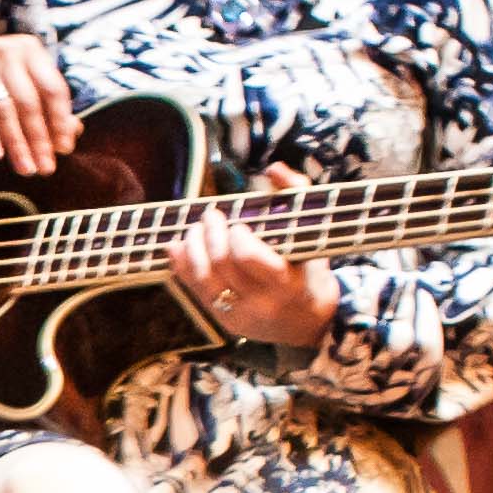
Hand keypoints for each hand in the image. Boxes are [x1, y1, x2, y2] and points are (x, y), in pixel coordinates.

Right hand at [0, 36, 79, 173]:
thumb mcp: (11, 85)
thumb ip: (41, 104)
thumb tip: (74, 133)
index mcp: (29, 49)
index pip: (54, 88)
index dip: (60, 121)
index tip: (63, 150)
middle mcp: (7, 49)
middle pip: (30, 101)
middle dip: (39, 139)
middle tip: (45, 168)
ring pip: (4, 108)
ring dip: (16, 143)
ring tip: (25, 169)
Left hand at [166, 167, 338, 347]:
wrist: (309, 324)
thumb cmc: (309, 270)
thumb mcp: (314, 235)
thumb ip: (298, 195)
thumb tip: (274, 168)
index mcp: (287, 283)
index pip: (248, 259)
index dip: (236, 238)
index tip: (238, 224)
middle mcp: (261, 303)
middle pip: (222, 266)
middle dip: (211, 235)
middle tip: (211, 216)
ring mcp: (239, 315)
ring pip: (203, 280)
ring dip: (193, 248)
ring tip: (195, 229)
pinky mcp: (223, 320)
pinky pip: (195, 292)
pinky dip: (181, 267)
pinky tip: (178, 247)